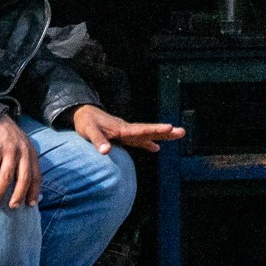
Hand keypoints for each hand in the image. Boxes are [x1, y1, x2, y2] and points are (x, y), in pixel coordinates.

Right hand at [0, 113, 40, 207]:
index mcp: (32, 156)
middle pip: (24, 177)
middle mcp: (23, 153)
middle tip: (13, 207)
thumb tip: (30, 194)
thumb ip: (27, 169)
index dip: (34, 191)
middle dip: (19, 194)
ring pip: (7, 173)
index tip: (30, 205)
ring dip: (0, 189)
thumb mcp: (25, 153)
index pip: (36, 176)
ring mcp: (10, 150)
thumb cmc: (12, 144)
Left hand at [71, 104, 186, 154]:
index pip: (140, 130)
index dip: (154, 130)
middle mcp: (127, 129)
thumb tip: (106, 152)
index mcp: (121, 128)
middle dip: (166, 132)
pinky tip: (156, 148)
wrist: (83, 113)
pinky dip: (148, 143)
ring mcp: (126, 131)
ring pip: (147, 134)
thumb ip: (98, 141)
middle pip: (149, 131)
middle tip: (182, 132)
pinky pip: (139, 139)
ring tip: (178, 135)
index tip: (169, 127)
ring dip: (162, 136)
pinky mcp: (123, 135)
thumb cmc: (85, 122)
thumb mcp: (89, 131)